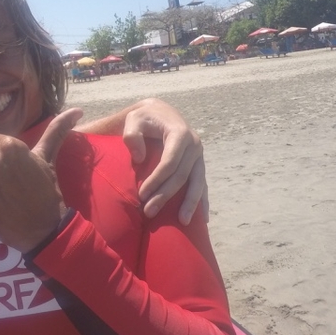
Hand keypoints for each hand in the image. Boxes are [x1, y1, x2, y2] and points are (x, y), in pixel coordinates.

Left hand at [0, 109, 81, 251]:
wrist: (42, 228)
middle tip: (16, 187)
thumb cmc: (47, 191)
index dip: (9, 157)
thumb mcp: (49, 158)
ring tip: (7, 199)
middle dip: (0, 171)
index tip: (20, 171)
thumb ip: (57, 130)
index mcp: (10, 147)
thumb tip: (77, 110)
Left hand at [122, 99, 208, 224]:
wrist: (160, 113)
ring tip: (182, 221)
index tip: (141, 194)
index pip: (169, 162)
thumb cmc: (144, 118)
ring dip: (189, 203)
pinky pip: (202, 184)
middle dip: (166, 195)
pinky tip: (203, 218)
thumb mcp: (134, 120)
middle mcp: (194, 145)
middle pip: (181, 176)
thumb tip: (139, 158)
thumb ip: (132, 135)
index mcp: (180, 133)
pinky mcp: (198, 164)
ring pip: (197, 183)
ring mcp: (199, 156)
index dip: (156, 180)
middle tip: (148, 212)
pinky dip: (202, 201)